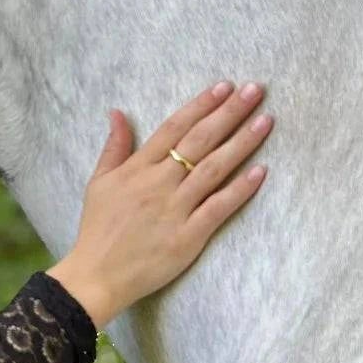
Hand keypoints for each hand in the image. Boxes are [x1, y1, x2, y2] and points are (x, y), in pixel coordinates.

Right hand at [49, 81, 271, 325]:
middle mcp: (158, 183)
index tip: (224, 87)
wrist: (96, 275)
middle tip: (254, 90)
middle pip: (199, 141)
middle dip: (229, 113)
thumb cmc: (97, 229)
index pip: (174, 128)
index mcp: (137, 168)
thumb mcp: (98, 183)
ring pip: (213, 168)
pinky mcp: (188, 236)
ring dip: (241, 143)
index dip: (201, 105)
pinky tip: (260, 171)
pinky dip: (239, 189)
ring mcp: (174, 209)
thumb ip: (114, 147)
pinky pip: (218, 208)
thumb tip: (117, 112)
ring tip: (265, 121)